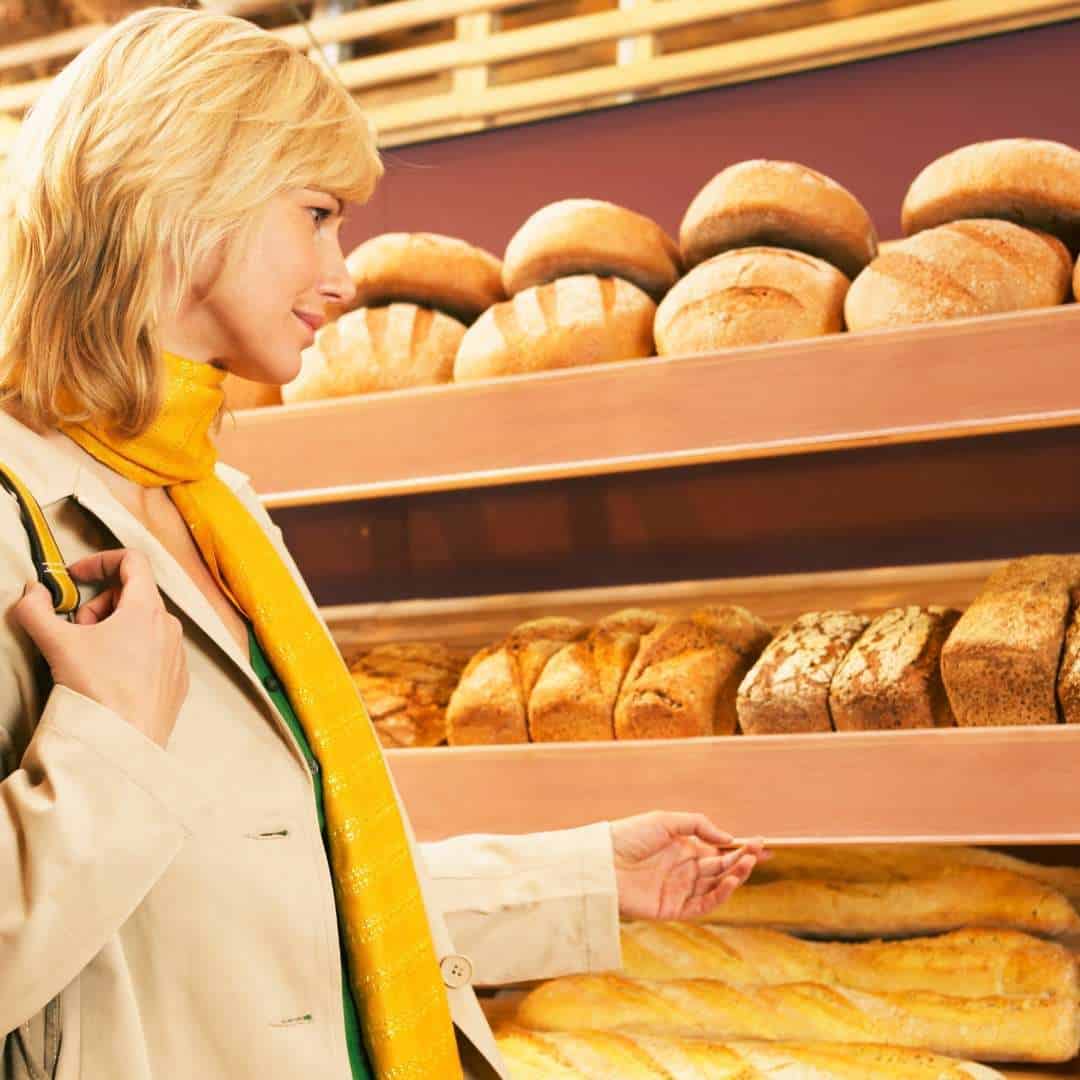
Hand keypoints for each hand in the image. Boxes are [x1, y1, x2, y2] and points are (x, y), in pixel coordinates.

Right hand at [13, 549, 188, 747]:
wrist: (122, 742)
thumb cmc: (96, 689)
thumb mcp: (57, 644)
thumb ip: (35, 610)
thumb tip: (31, 592)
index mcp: (147, 609)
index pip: (133, 561)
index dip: (100, 560)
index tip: (76, 577)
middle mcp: (170, 627)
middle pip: (134, 595)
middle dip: (100, 605)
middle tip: (77, 629)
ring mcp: (178, 654)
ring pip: (144, 625)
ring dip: (115, 629)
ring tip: (92, 657)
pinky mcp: (178, 680)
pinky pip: (155, 653)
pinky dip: (131, 653)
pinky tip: (111, 677)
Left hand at [611, 811, 768, 920]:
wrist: (602, 861)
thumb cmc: (629, 835)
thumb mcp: (665, 820)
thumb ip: (698, 825)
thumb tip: (728, 837)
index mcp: (682, 849)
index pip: (717, 850)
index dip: (740, 849)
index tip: (761, 843)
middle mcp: (684, 870)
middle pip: (720, 868)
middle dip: (742, 860)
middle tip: (760, 852)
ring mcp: (679, 890)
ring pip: (715, 886)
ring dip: (734, 876)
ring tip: (747, 863)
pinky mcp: (672, 908)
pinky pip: (702, 905)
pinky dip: (719, 895)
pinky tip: (730, 880)